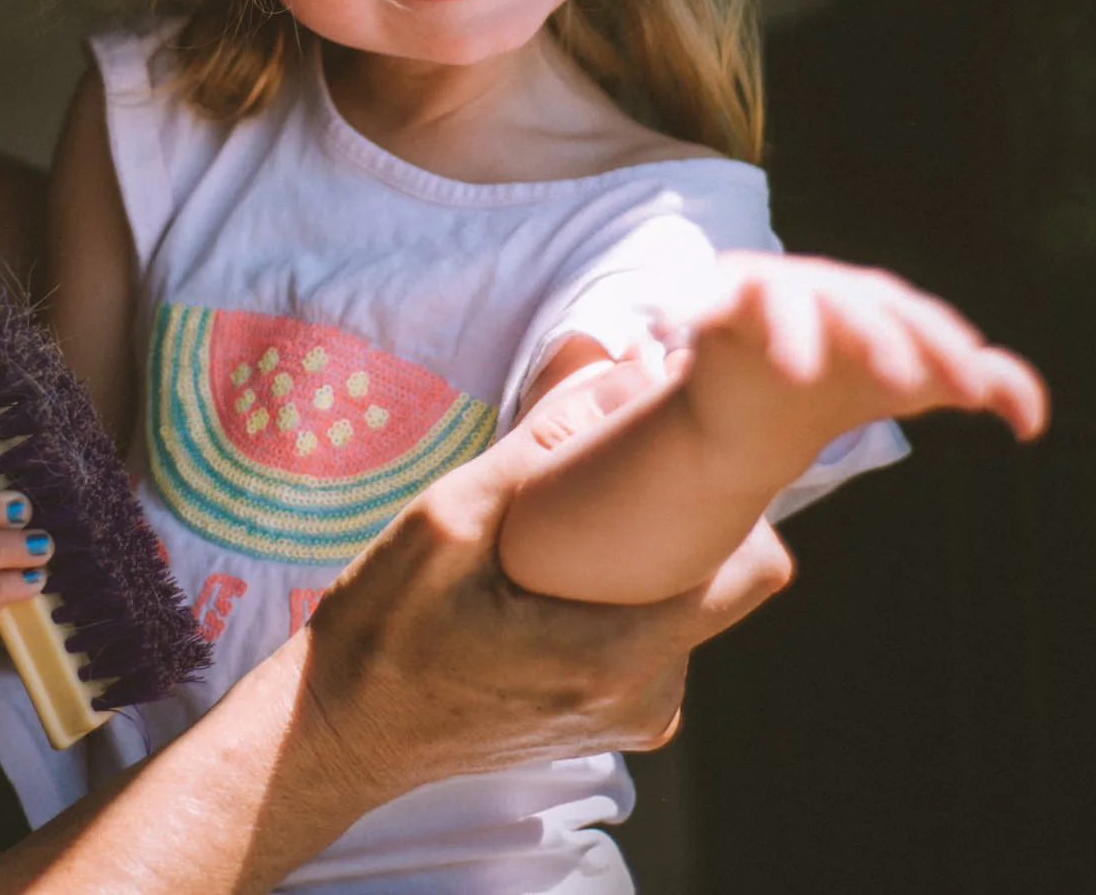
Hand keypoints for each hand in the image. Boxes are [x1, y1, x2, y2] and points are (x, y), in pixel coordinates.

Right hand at [292, 404, 793, 799]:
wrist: (340, 733)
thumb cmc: (384, 631)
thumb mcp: (449, 519)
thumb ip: (543, 444)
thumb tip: (621, 363)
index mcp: (618, 658)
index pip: (755, 568)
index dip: (738, 499)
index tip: (688, 453)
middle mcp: (645, 700)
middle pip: (728, 582)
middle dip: (689, 519)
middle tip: (619, 473)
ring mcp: (632, 717)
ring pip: (690, 605)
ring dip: (653, 556)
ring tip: (581, 524)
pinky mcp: (612, 718)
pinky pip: (656, 635)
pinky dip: (628, 592)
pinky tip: (565, 570)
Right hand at [663, 251, 1048, 449]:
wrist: (764, 405)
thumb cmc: (850, 383)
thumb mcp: (916, 384)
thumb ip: (983, 384)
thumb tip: (1036, 422)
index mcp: (878, 302)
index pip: (920, 320)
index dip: (948, 351)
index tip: (972, 395)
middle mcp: (825, 286)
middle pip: (857, 306)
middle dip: (879, 340)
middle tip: (902, 383)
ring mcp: (768, 289)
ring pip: (785, 301)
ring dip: (794, 332)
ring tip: (797, 372)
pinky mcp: (715, 301)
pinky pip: (701, 299)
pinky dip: (685, 306)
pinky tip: (668, 326)